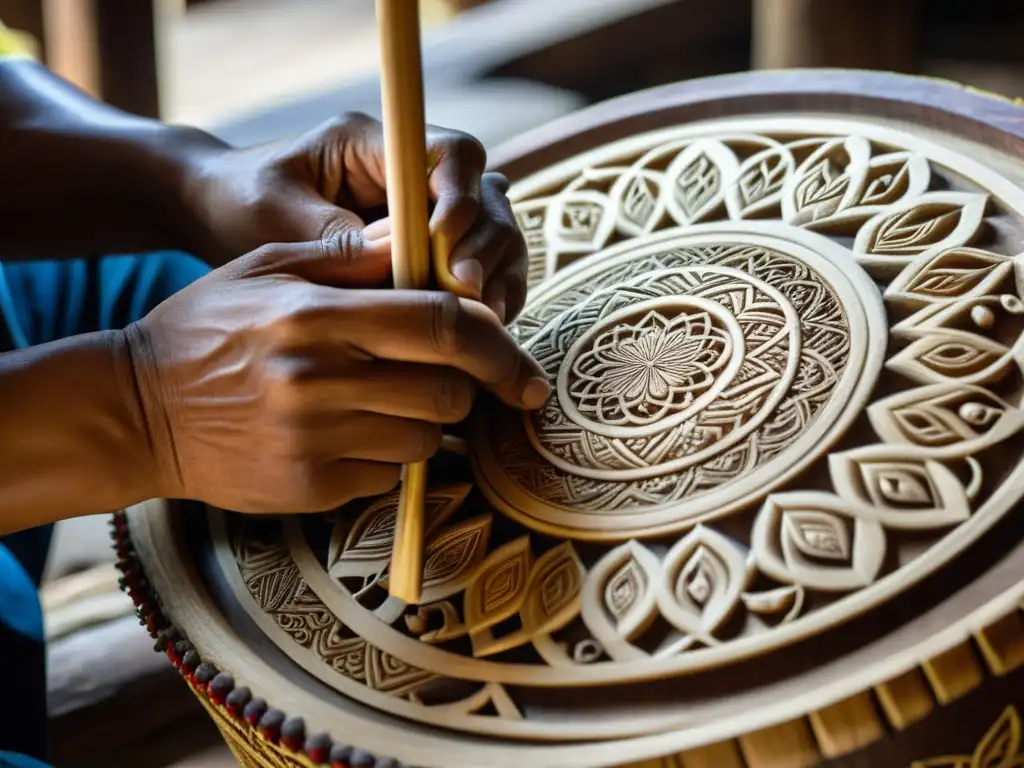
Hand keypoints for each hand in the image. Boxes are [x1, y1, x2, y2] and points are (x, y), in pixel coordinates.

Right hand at [124, 241, 548, 513]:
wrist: (135, 411)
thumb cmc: (206, 328)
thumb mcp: (265, 267)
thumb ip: (348, 256)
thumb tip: (419, 239)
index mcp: (316, 315)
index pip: (441, 324)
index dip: (497, 343)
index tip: (520, 366)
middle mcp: (320, 380)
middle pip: (448, 390)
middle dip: (463, 386)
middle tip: (441, 375)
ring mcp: (314, 441)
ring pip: (426, 440)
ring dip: (425, 422)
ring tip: (382, 401)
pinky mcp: (307, 489)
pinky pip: (387, 478)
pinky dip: (386, 457)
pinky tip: (346, 435)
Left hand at [186, 114, 527, 323]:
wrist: (218, 213)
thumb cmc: (239, 201)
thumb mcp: (275, 216)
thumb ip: (334, 237)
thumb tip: (399, 269)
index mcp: (377, 145)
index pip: (451, 157)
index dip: (462, 200)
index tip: (445, 247)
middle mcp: (415, 176)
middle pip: (489, 200)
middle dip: (487, 247)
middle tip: (468, 293)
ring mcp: (428, 215)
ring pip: (495, 239)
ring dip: (496, 278)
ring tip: (483, 322)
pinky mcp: (430, 255)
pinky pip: (480, 274)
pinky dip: (485, 302)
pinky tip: (476, 334)